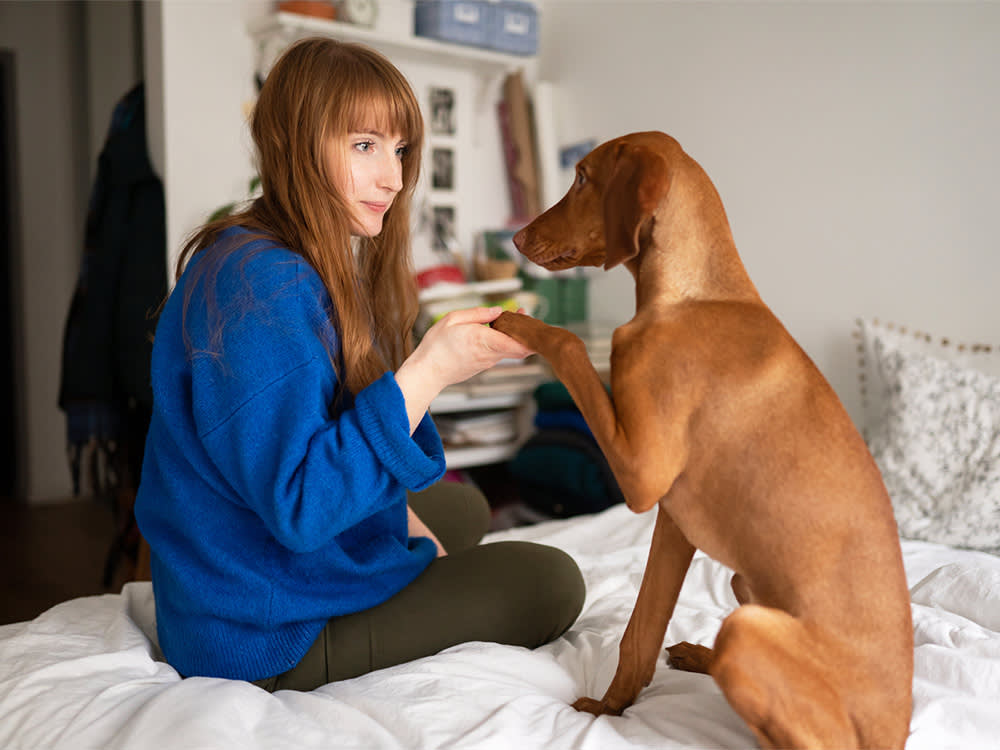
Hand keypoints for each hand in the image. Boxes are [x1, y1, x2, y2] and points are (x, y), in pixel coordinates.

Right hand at [395, 307, 533, 431]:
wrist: (427, 373)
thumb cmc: (435, 346)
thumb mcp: (452, 320)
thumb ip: (477, 313)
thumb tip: (498, 310)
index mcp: (483, 340)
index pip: (518, 344)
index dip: (529, 335)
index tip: (529, 320)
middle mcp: (489, 354)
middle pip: (519, 348)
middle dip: (524, 332)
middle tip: (521, 314)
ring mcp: (487, 362)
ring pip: (509, 350)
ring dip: (512, 336)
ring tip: (507, 318)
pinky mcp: (482, 366)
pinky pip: (497, 353)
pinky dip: (501, 343)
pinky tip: (493, 331)